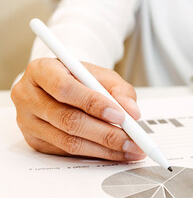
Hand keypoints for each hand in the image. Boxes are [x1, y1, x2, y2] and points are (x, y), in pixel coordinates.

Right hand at [11, 58, 144, 160]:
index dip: (93, 104)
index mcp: (42, 70)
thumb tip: (132, 112)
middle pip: (67, 119)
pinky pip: (67, 151)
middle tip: (132, 139)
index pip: (65, 88)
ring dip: (104, 149)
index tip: (120, 116)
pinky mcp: (34, 140)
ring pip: (68, 141)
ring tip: (130, 148)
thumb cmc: (80, 78)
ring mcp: (28, 120)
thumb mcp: (102, 75)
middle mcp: (28, 95)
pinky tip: (115, 152)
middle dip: (106, 133)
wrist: (60, 86)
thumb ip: (120, 90)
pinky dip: (95, 154)